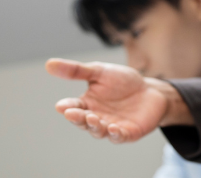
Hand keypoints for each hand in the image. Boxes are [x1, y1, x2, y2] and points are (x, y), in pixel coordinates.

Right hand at [45, 58, 191, 142]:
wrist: (152, 91)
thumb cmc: (123, 82)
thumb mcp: (99, 72)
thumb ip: (76, 70)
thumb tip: (49, 64)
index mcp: (87, 104)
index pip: (72, 107)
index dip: (67, 107)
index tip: (61, 106)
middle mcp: (96, 118)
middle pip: (83, 122)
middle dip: (77, 118)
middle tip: (72, 113)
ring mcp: (111, 127)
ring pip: (98, 131)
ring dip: (94, 126)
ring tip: (92, 118)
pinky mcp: (127, 133)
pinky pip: (118, 137)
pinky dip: (115, 134)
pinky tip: (113, 127)